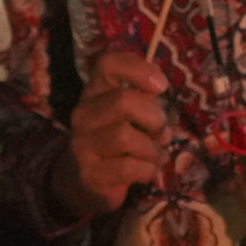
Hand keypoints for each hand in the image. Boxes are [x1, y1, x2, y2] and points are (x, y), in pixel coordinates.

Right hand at [56, 49, 169, 217]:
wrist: (84, 181)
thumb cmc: (115, 140)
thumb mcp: (128, 115)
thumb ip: (144, 100)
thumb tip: (161, 92)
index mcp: (95, 91)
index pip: (108, 63)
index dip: (138, 69)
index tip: (161, 87)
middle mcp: (83, 113)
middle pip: (124, 100)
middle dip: (154, 118)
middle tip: (163, 133)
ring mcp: (83, 144)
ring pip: (125, 136)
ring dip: (153, 149)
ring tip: (158, 155)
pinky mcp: (90, 173)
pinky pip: (127, 167)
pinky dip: (148, 169)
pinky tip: (150, 171)